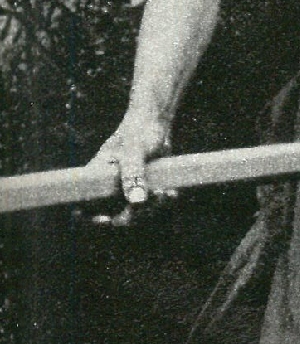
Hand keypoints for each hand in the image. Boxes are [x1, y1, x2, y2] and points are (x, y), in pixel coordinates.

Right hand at [87, 112, 171, 226]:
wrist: (155, 123)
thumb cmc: (139, 132)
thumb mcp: (135, 152)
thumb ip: (133, 175)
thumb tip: (135, 202)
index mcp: (97, 176)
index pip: (84, 202)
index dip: (89, 217)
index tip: (104, 220)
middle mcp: (110, 184)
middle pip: (111, 213)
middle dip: (128, 216)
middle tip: (142, 209)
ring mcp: (128, 187)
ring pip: (135, 210)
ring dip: (150, 208)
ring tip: (164, 194)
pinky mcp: (145, 187)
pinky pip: (152, 203)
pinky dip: (161, 201)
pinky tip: (171, 193)